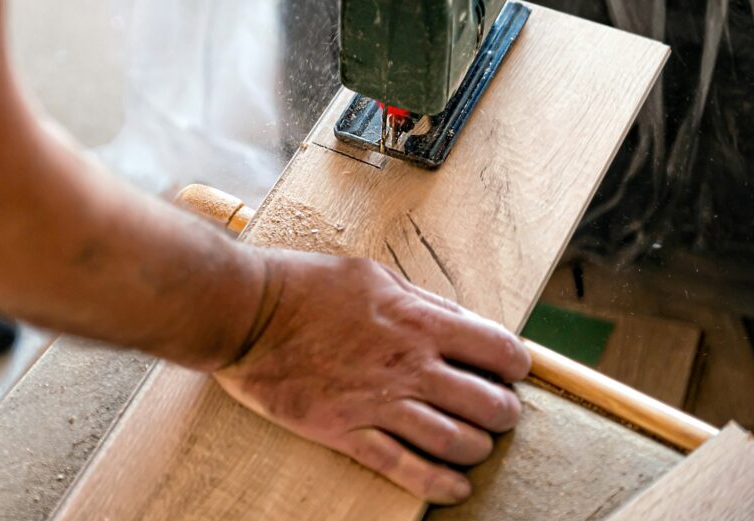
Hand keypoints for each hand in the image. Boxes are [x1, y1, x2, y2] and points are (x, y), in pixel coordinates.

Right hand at [215, 250, 530, 503]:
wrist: (247, 313)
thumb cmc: (304, 285)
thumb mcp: (373, 275)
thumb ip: (420, 300)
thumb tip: (458, 320)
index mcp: (418, 321)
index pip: (498, 349)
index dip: (514, 364)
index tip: (510, 369)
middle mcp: (409, 365)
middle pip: (488, 403)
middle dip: (503, 411)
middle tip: (498, 411)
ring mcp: (379, 402)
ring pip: (456, 441)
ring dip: (477, 447)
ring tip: (477, 444)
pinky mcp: (347, 431)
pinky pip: (406, 468)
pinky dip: (440, 484)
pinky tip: (455, 487)